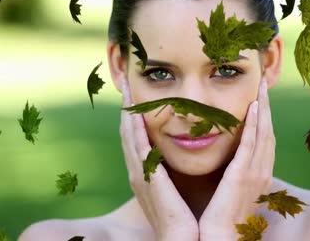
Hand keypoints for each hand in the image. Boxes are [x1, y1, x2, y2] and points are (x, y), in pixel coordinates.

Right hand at [120, 78, 198, 240]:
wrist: (180, 239)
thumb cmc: (183, 217)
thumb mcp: (175, 190)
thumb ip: (173, 173)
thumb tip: (179, 159)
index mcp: (146, 174)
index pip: (137, 138)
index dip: (134, 117)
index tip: (136, 97)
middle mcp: (137, 171)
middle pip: (127, 132)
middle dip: (126, 108)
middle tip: (126, 85)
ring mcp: (138, 174)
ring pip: (128, 134)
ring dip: (127, 111)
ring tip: (127, 88)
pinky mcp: (145, 177)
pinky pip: (137, 146)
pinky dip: (133, 127)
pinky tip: (134, 111)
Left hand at [198, 78, 275, 239]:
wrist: (220, 237)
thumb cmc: (223, 216)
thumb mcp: (234, 190)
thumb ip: (236, 172)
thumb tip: (232, 160)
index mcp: (259, 174)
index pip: (264, 138)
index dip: (264, 116)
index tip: (260, 96)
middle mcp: (262, 170)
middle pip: (268, 130)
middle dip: (267, 105)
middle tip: (265, 82)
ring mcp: (255, 172)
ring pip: (263, 132)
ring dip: (263, 108)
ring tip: (262, 87)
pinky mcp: (243, 175)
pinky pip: (251, 144)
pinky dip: (255, 124)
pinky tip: (255, 107)